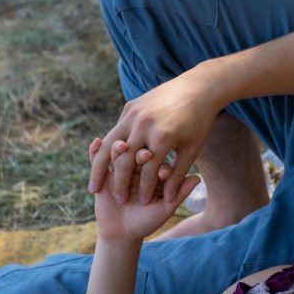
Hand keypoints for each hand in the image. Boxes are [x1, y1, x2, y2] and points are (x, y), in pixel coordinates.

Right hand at [88, 71, 220, 204]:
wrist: (198, 88)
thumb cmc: (199, 123)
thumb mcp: (192, 150)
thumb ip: (179, 174)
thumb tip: (168, 199)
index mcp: (162, 139)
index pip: (148, 172)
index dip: (144, 190)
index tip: (141, 204)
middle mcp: (145, 126)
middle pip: (125, 161)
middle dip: (119, 184)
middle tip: (117, 200)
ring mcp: (134, 114)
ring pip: (110, 146)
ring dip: (99, 168)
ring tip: (94, 188)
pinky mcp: (130, 107)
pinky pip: (113, 131)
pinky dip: (103, 149)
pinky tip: (98, 164)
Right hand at [90, 138, 200, 240]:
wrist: (123, 233)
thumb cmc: (148, 221)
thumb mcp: (166, 208)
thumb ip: (180, 193)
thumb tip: (197, 178)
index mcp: (154, 170)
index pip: (159, 162)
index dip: (162, 165)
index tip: (165, 171)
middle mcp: (138, 166)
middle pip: (138, 153)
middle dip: (142, 154)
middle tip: (146, 154)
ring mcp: (120, 168)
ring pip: (118, 153)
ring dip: (119, 148)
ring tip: (122, 146)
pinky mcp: (103, 173)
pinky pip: (97, 159)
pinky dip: (95, 150)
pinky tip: (96, 142)